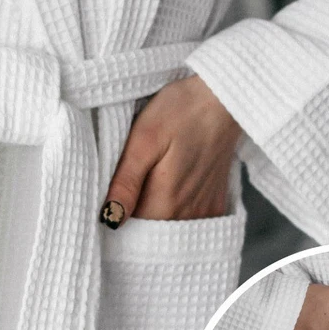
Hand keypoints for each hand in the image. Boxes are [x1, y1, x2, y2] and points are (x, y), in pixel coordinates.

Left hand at [99, 74, 241, 226]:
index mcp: (164, 204)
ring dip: (153, 213)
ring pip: (167, 226)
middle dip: (132, 218)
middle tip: (124, 187)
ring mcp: (204, 211)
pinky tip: (168, 187)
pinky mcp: (214, 202)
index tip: (107, 197)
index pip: (128, 230)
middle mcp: (187, 215)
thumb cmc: (179, 112)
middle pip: (149, 231)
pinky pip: (188, 220)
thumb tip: (109, 219)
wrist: (221, 98)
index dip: (113, 216)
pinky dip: (174, 211)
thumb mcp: (143, 140)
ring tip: (147, 181)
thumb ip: (126, 183)